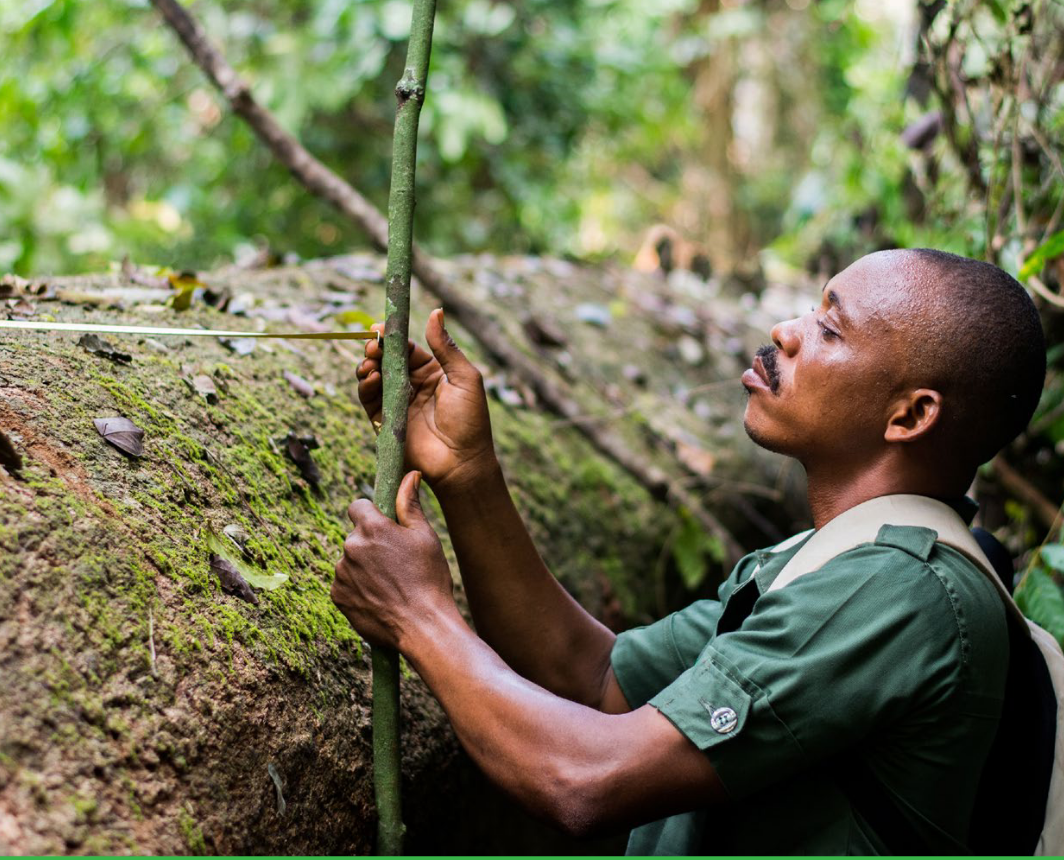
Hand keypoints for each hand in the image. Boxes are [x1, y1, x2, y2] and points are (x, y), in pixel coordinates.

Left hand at [331, 471, 455, 648]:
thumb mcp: (425, 536)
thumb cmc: (429, 579)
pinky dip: (358, 588)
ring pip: (350, 561)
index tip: (385, 526)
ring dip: (364, 567)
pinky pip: (345, 583)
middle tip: (397, 563)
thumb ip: (410, 503)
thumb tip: (410, 474)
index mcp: (373, 528)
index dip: (372, 514)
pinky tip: (380, 598)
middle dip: (372, 544)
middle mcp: (351, 547)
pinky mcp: (337, 596)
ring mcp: (341, 573)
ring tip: (391, 585)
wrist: (423, 627)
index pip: (358, 506)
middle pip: (356, 536)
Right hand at [357, 309, 495, 492]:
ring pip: (373, 377)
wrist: (462, 463)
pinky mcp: (385, 422)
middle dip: (375, 349)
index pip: (406, 348)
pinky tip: (371, 378)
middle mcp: (411, 385)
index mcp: (431, 371)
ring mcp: (397, 403)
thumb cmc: (470, 420)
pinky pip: (369, 400)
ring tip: (370, 361)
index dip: (392, 337)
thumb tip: (436, 311)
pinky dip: (366, 387)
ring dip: (368, 366)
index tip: (380, 327)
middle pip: (386, 360)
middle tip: (372, 344)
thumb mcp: (464, 377)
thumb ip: (446, 347)